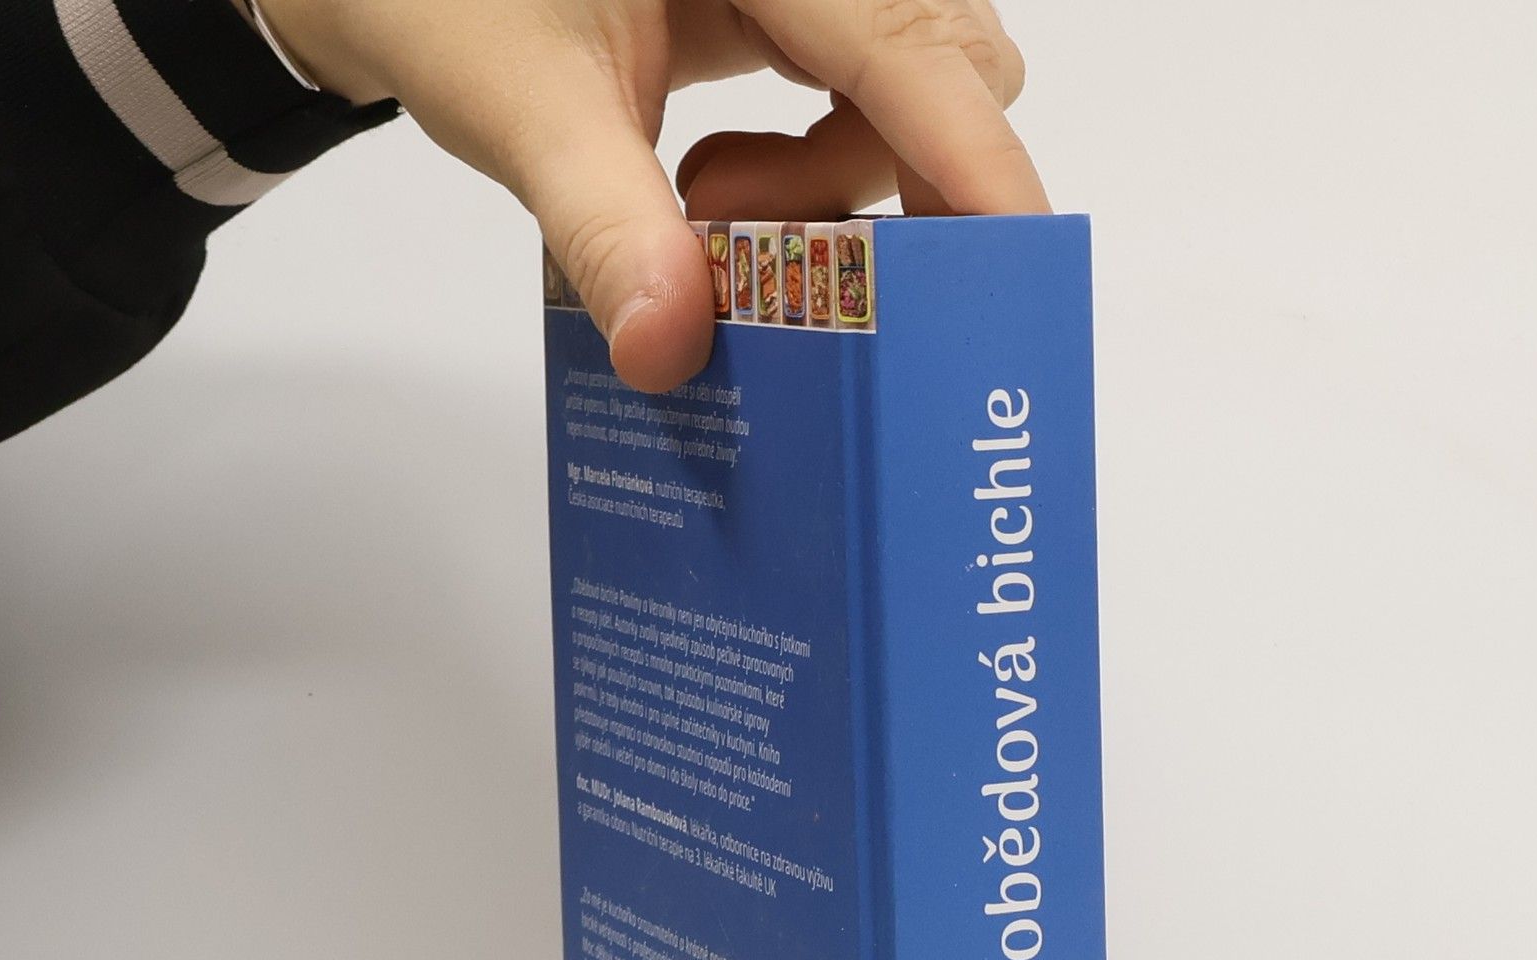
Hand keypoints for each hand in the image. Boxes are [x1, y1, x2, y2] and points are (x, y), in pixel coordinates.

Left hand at [252, 0, 1042, 388]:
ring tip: (706, 210)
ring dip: (828, 184)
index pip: (911, 44)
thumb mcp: (522, 102)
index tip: (1014, 265)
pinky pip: (850, 92)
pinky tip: (708, 187)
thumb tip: (671, 347)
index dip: (973, 159)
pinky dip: (804, 167)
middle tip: (776, 250)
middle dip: (884, 182)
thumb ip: (605, 226)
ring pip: (903, 89)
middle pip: (942, 62)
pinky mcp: (779, 5)